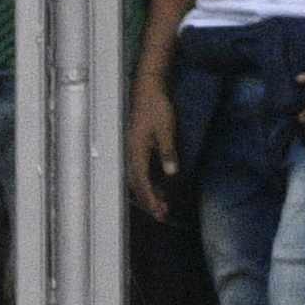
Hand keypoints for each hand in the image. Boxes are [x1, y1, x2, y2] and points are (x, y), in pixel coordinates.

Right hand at [129, 79, 179, 218]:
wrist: (148, 89)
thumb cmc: (157, 107)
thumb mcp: (166, 129)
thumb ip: (168, 152)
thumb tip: (172, 174)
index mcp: (137, 153)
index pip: (143, 183)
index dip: (151, 199)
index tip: (160, 212)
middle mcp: (132, 156)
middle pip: (138, 186)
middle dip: (150, 202)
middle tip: (162, 215)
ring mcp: (133, 152)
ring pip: (139, 180)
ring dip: (150, 193)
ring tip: (162, 204)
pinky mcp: (138, 148)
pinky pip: (141, 171)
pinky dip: (149, 182)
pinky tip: (159, 186)